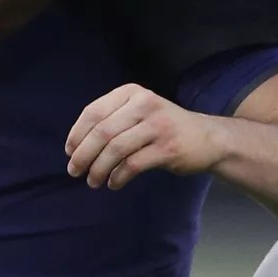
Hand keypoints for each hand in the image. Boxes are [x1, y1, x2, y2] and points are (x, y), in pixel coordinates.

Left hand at [65, 83, 224, 189]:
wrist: (208, 138)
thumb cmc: (164, 127)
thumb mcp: (139, 112)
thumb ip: (112, 121)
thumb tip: (77, 146)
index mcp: (132, 92)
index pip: (94, 111)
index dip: (77, 134)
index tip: (70, 152)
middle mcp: (144, 104)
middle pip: (102, 132)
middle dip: (83, 155)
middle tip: (75, 172)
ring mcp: (158, 125)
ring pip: (115, 149)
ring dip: (98, 169)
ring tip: (93, 181)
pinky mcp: (168, 148)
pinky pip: (132, 165)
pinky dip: (118, 177)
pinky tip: (114, 184)